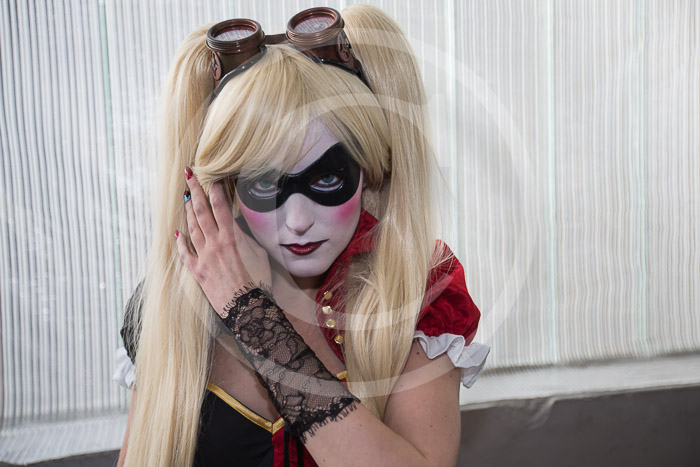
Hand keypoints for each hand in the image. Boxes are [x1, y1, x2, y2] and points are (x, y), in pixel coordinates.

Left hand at [175, 167, 271, 316]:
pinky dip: (180, 242)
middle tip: (189, 175)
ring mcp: (204, 257)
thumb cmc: (258, 281)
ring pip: (192, 228)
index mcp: (232, 237)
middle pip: (202, 211)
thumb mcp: (258, 254)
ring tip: (186, 197)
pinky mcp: (198, 272)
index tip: (212, 177)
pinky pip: (185, 254)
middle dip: (195, 191)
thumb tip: (236, 227)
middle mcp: (215, 244)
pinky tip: (177, 233)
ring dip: (188, 211)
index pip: (221, 206)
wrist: (246, 308)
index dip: (215, 190)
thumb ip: (245, 238)